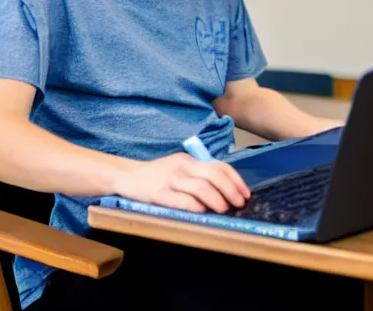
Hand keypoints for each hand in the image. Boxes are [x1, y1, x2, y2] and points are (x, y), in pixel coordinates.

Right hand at [113, 153, 250, 213]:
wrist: (127, 176)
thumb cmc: (156, 176)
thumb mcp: (179, 169)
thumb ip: (197, 175)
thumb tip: (224, 190)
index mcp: (189, 160)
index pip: (219, 166)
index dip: (235, 180)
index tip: (246, 193)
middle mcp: (182, 166)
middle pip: (214, 174)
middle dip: (231, 189)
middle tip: (239, 203)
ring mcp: (171, 179)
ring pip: (201, 186)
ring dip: (217, 199)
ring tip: (224, 210)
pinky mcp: (159, 193)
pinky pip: (182, 199)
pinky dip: (196, 206)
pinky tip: (203, 212)